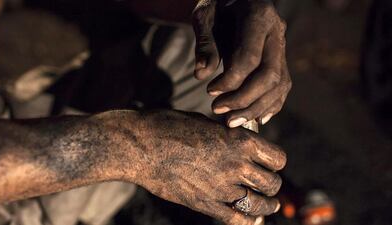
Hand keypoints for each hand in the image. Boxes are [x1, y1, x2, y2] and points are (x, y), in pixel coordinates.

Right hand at [137, 110, 285, 224]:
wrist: (142, 145)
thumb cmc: (171, 127)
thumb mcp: (207, 123)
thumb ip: (228, 137)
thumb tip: (239, 143)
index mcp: (240, 141)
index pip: (278, 158)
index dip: (276, 161)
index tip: (270, 163)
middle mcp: (237, 165)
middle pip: (272, 183)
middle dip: (272, 184)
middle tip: (267, 184)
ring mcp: (221, 188)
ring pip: (259, 204)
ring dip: (267, 205)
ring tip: (269, 205)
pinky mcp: (205, 204)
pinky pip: (237, 219)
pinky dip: (248, 221)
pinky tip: (252, 219)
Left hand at [193, 0, 291, 127]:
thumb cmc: (217, 5)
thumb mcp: (204, 16)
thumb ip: (204, 43)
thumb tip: (201, 75)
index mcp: (259, 16)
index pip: (249, 58)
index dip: (230, 81)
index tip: (209, 91)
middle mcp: (277, 32)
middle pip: (270, 76)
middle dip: (244, 100)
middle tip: (219, 111)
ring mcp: (282, 46)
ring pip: (279, 85)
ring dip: (256, 108)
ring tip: (231, 121)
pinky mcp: (281, 58)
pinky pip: (283, 86)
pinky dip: (271, 105)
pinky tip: (255, 118)